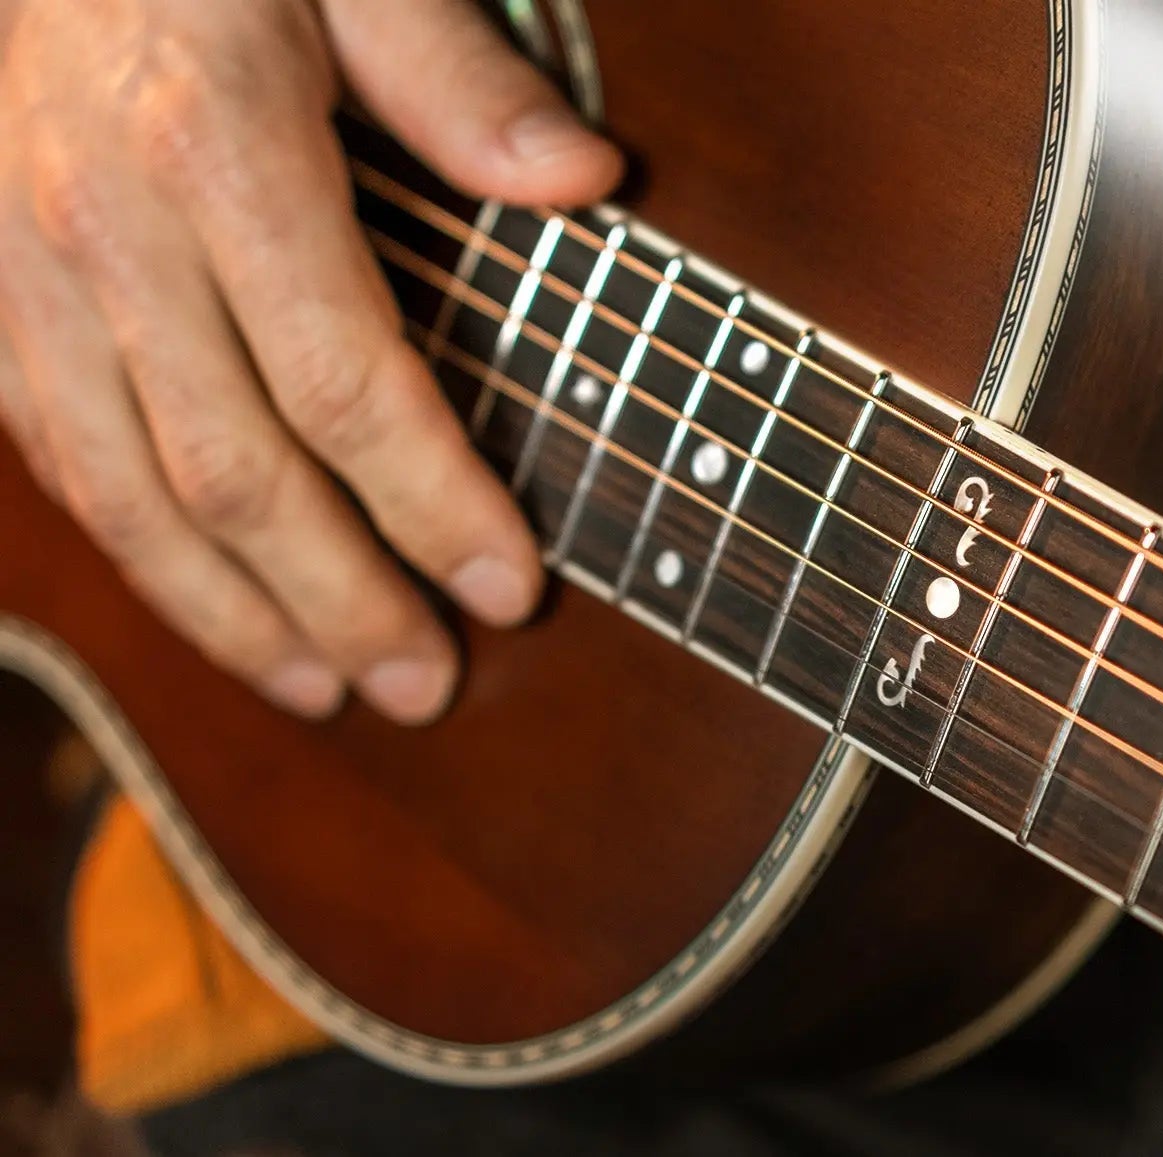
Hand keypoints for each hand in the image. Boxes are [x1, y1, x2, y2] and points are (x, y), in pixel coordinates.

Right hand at [0, 0, 622, 722]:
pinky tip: (208, 604)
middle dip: (341, 602)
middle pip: (236, 477)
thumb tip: (585, 182)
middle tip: (427, 685)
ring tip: (326, 690)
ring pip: (128, 499)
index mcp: (217, 151)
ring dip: (232, 616)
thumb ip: (459, 77)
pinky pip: (55, 455)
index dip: (434, 506)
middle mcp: (105, 232)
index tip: (512, 586)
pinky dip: (136, 551)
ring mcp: (22, 272)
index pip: (346, 386)